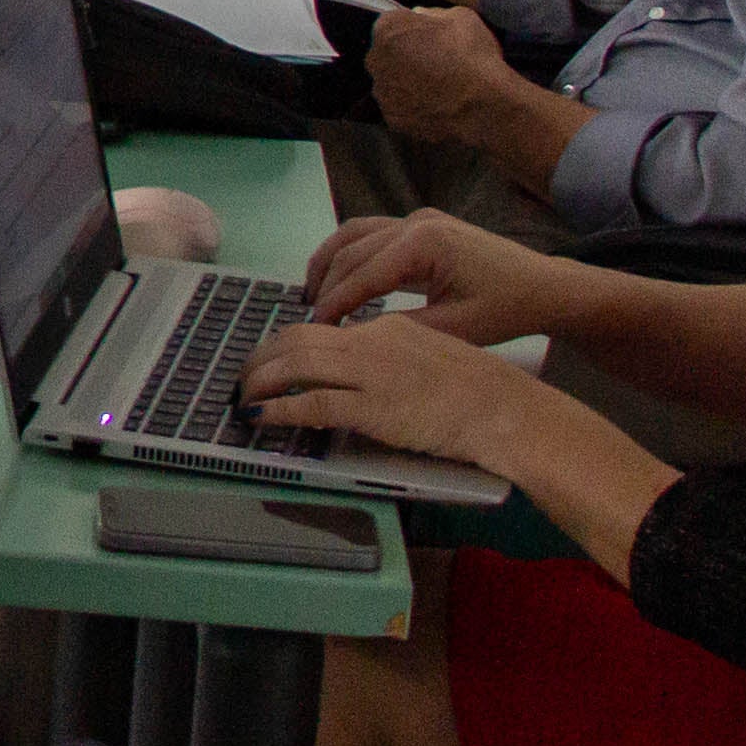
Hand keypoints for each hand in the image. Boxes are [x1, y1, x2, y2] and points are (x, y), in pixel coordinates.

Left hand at [241, 310, 548, 469]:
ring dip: (260, 380)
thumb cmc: (476, 391)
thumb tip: (357, 374)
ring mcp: (370, 374)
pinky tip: (260, 417)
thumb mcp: (428, 356)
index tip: (270, 359)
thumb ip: (391, 357)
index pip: (321, 328)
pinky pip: (310, 404)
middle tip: (243, 375)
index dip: (287, 344)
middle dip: (261, 356)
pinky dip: (278, 409)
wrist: (504, 407)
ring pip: (295, 365)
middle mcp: (371, 342)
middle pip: (296, 339)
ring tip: (242, 395)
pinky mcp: (372, 408)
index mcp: (385, 328)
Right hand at [300, 209, 572, 344]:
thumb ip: (400, 328)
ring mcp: (418, 217)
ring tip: (312, 294)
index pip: (364, 273)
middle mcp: (416, 221)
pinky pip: (372, 232)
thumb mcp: (454, 329)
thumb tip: (352, 335)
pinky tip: (340, 276)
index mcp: (425, 243)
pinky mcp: (423, 222)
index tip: (315, 328)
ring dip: (330, 262)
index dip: (335, 302)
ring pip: (354, 233)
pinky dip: (350, 253)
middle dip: (326, 284)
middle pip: (352, 250)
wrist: (547, 288)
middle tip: (310, 318)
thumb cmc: (506, 311)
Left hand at [364, 6, 531, 150]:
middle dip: (406, 57)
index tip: (433, 39)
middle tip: (437, 64)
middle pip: (388, 54)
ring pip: (392, 83)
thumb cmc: (472, 55)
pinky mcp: (392, 119)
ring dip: (408, 84)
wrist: (484, 104)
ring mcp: (382, 93)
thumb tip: (421, 16)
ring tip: (438, 89)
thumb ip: (434, 13)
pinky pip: (401, 109)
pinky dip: (414, 108)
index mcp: (388, 29)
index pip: (394, 24)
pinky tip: (436, 108)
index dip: (415, 31)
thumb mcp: (462, 17)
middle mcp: (375, 60)